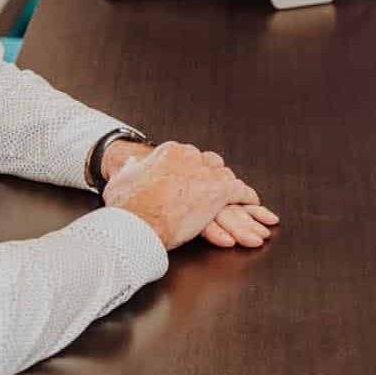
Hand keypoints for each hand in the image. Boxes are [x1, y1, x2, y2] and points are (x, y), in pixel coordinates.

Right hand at [103, 142, 267, 249]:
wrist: (137, 221)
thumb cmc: (126, 206)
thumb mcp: (122, 181)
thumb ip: (130, 169)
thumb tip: (132, 163)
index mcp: (170, 152)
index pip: (190, 158)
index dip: (193, 171)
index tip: (194, 180)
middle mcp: (191, 158)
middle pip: (210, 165)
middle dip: (212, 177)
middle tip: (214, 190)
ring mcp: (207, 174)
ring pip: (226, 178)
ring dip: (231, 190)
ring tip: (235, 197)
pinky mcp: (219, 192)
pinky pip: (240, 192)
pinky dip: (248, 197)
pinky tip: (253, 202)